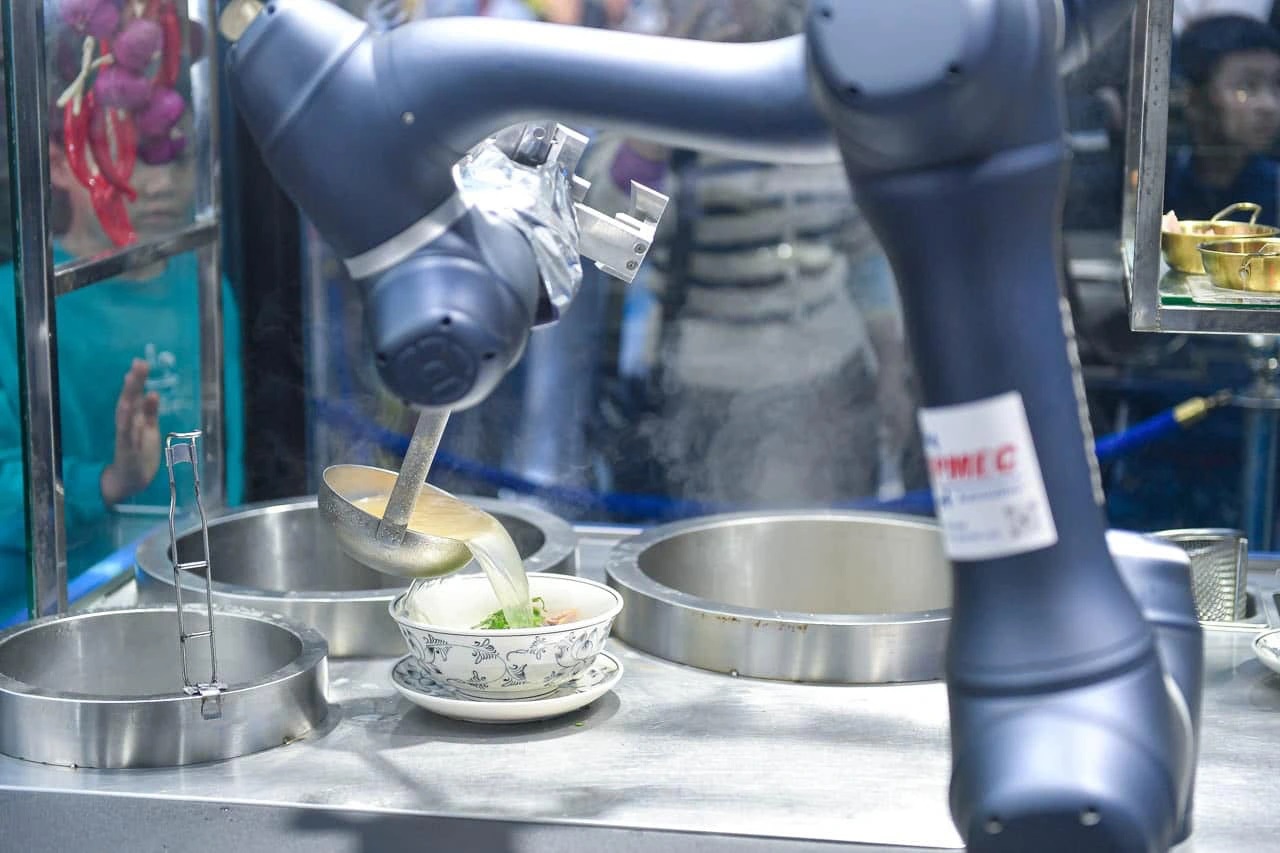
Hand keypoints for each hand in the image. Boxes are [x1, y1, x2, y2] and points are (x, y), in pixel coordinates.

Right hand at [100, 358, 160, 505]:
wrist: (131, 480)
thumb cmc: (141, 453)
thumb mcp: (149, 429)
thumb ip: (150, 412)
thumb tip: (153, 392)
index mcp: (135, 419)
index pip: (135, 395)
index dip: (137, 380)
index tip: (140, 362)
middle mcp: (128, 424)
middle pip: (130, 399)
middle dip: (134, 382)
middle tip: (139, 363)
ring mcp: (126, 436)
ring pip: (125, 414)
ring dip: (128, 397)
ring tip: (131, 379)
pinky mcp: (126, 450)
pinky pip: (126, 435)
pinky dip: (128, 422)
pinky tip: (131, 410)